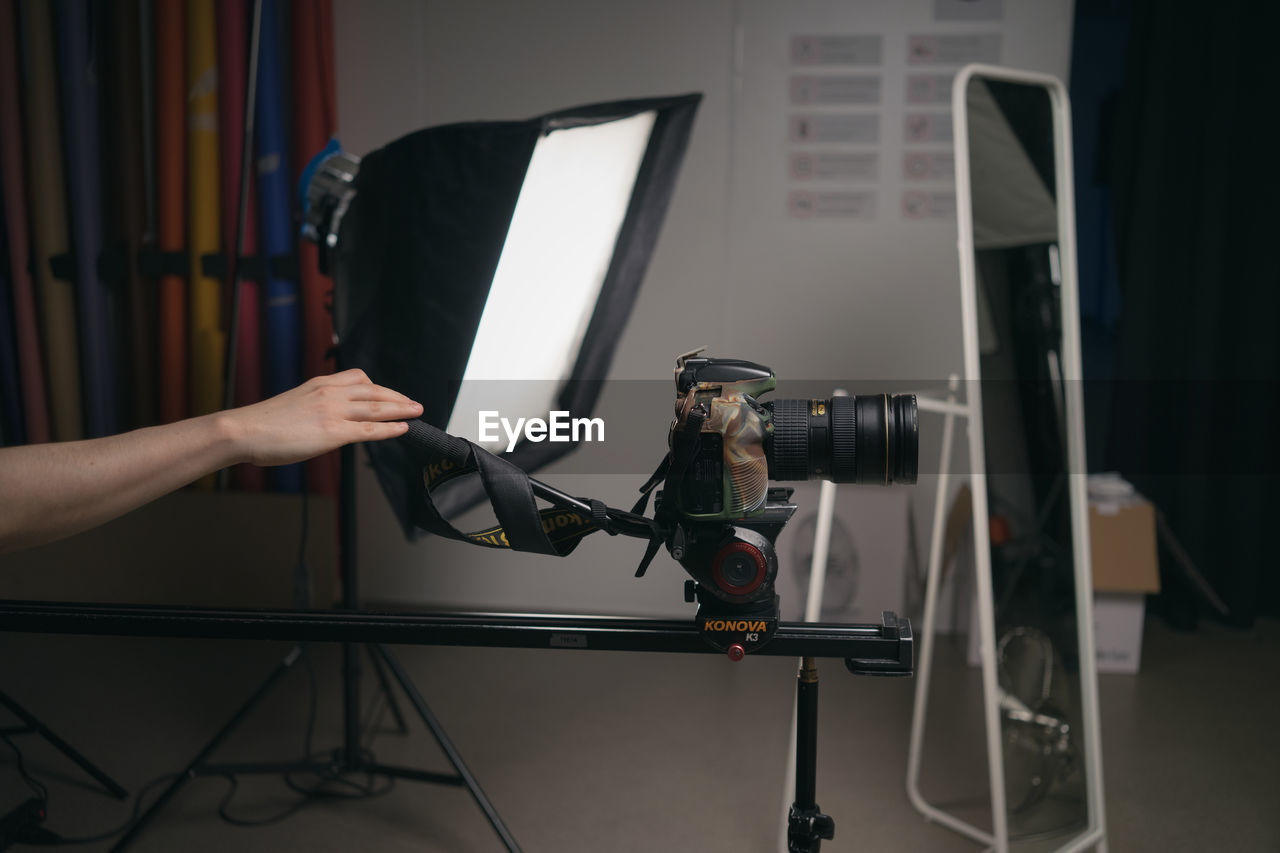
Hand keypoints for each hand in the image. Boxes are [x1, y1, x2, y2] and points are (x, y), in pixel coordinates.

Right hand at [222, 369, 422, 466]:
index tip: (391, 393)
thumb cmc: (262, 423)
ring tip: (417, 412)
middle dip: (398, 397)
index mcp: (320, 384)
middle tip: (414, 402)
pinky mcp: (333, 432)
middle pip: (374, 391)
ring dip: (401, 409)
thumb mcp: (294, 403)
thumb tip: (326, 419)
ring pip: (377, 408)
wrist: (244, 431)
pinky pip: (370, 429)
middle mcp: (330, 393)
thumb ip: (315, 406)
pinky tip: (403, 428)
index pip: (358, 378)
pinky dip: (390, 428)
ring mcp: (333, 411)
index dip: (379, 387)